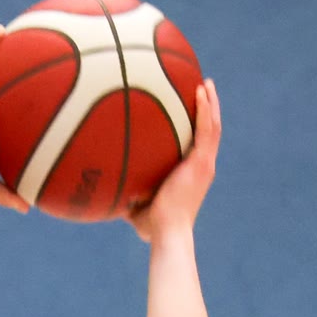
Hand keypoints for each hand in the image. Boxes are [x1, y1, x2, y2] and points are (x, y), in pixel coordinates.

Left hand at [131, 79, 220, 241]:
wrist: (167, 233)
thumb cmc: (153, 227)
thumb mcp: (138, 205)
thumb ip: (127, 194)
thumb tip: (104, 189)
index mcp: (193, 174)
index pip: (198, 146)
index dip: (197, 128)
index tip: (190, 112)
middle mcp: (202, 166)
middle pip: (209, 131)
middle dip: (207, 109)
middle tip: (202, 89)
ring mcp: (204, 164)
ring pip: (213, 126)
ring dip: (210, 103)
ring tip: (205, 83)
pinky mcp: (202, 162)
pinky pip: (206, 130)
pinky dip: (205, 110)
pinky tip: (200, 91)